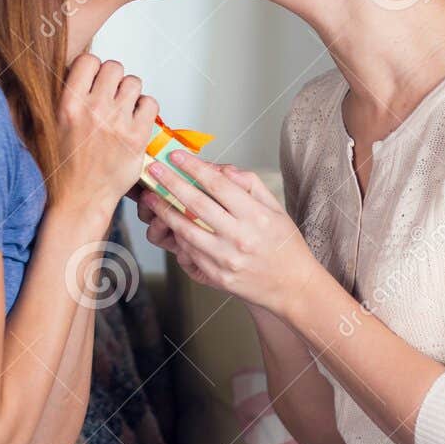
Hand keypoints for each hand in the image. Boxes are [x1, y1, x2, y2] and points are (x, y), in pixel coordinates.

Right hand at [53, 54, 157, 213]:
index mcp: (68, 105)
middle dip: (112, 78)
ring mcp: (118, 123)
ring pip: (134, 82)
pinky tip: (134, 118)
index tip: (92, 80)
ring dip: (129, 92)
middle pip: (114, 67)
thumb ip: (58, 97)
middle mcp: (94, 110)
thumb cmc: (64, 166)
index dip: (92, 68)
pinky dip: (145, 107)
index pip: (88, 60)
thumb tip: (71, 69)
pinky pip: (150, 103)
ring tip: (121, 107)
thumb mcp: (46, 127)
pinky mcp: (137, 137)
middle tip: (109, 94)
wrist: (79, 198)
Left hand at [140, 150, 323, 316]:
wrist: (292, 287)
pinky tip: (170, 225)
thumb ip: (249, 184)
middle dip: (171, 184)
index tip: (177, 156)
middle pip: (196, 205)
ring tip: (152, 198)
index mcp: (255, 216)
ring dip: (165, 212)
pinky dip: (177, 237)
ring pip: (186, 230)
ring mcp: (226, 259)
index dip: (194, 168)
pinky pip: (190, 253)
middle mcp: (239, 237)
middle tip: (154, 170)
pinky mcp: (217, 276)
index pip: (218, 185)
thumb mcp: (276, 209)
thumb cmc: (285, 246)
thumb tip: (221, 169)